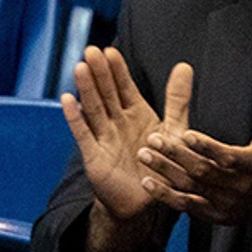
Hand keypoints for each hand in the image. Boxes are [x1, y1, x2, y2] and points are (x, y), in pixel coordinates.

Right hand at [60, 46, 167, 222]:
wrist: (146, 201)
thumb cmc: (160, 164)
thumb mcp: (174, 129)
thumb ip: (177, 99)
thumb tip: (184, 66)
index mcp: (137, 114)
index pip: (125, 87)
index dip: (118, 70)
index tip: (110, 51)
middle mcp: (118, 123)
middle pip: (107, 93)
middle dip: (100, 73)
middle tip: (91, 50)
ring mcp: (104, 138)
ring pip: (94, 109)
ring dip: (87, 89)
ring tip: (80, 67)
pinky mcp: (95, 156)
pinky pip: (83, 134)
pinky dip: (75, 118)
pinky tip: (67, 100)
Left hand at [138, 81, 251, 228]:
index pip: (228, 157)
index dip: (207, 147)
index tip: (186, 134)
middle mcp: (237, 186)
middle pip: (202, 170)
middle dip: (175, 154)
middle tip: (153, 138)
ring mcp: (223, 201)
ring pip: (189, 186)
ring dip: (165, 171)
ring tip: (144, 154)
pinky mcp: (211, 213)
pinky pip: (184, 205)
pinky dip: (165, 195)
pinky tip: (148, 182)